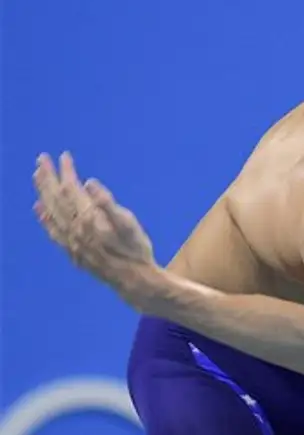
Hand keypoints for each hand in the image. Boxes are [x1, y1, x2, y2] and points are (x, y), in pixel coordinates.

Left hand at [33, 152, 157, 300]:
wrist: (133, 280)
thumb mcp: (128, 224)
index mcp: (88, 218)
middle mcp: (74, 229)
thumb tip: (89, 183)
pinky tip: (39, 209)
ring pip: (51, 212)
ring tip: (37, 176)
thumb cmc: (136, 250)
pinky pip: (52, 230)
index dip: (67, 171)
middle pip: (56, 198)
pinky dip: (44, 217)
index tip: (64, 155)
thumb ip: (108, 203)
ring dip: (43, 192)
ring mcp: (71, 241)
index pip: (71, 189)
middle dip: (48, 177)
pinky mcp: (72, 251)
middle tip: (41, 159)